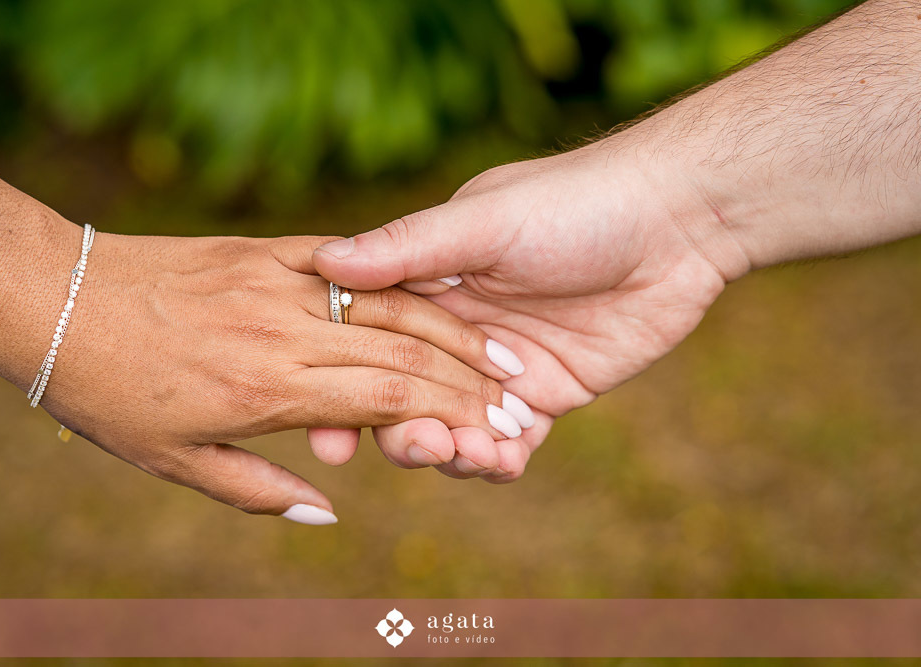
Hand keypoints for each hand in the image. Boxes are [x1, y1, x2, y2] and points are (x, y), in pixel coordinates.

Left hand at [40, 232, 529, 521]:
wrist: (50, 297)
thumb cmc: (108, 394)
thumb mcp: (176, 463)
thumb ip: (260, 491)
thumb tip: (329, 511)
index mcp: (267, 391)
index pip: (386, 401)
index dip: (448, 417)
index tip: (495, 431)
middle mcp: (283, 331)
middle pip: (402, 352)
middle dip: (468, 378)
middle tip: (519, 396)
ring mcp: (276, 282)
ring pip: (388, 303)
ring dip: (451, 328)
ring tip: (499, 348)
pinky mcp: (262, 248)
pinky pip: (346, 262)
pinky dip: (396, 280)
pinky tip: (436, 288)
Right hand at [311, 134, 746, 480]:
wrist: (676, 221)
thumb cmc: (574, 203)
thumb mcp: (484, 221)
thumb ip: (408, 248)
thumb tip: (323, 262)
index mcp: (427, 284)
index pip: (369, 345)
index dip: (345, 391)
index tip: (328, 440)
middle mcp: (456, 329)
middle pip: (406, 397)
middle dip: (402, 432)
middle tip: (420, 445)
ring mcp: (500, 367)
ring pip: (455, 426)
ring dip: (452, 450)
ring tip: (471, 452)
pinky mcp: (549, 392)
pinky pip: (512, 441)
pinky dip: (501, 459)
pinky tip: (504, 461)